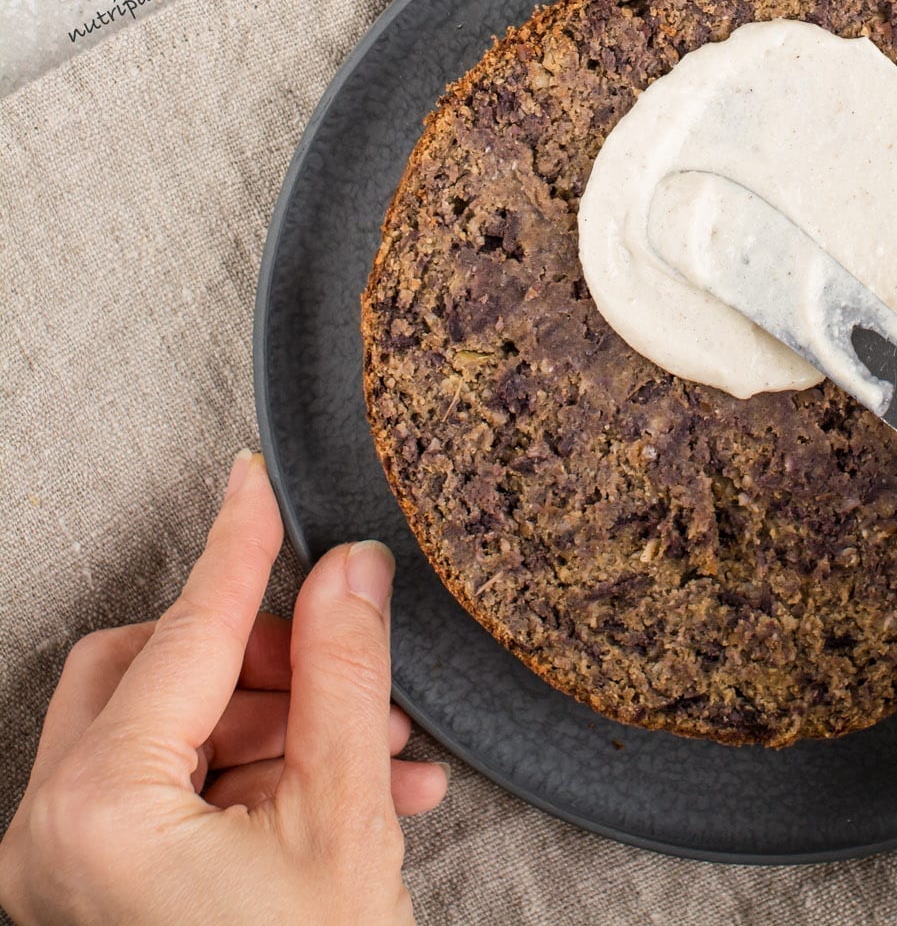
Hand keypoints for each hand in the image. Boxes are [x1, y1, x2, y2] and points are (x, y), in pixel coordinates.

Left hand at [0, 452, 446, 925]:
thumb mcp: (344, 821)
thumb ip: (342, 674)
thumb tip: (347, 568)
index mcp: (97, 812)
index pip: (185, 631)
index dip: (238, 547)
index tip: (256, 479)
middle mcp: (49, 842)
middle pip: (147, 670)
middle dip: (257, 657)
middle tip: (344, 661)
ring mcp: (60, 880)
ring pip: (158, 731)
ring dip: (270, 723)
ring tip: (382, 747)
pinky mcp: (90, 905)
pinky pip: (158, 796)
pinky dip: (246, 778)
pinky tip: (347, 791)